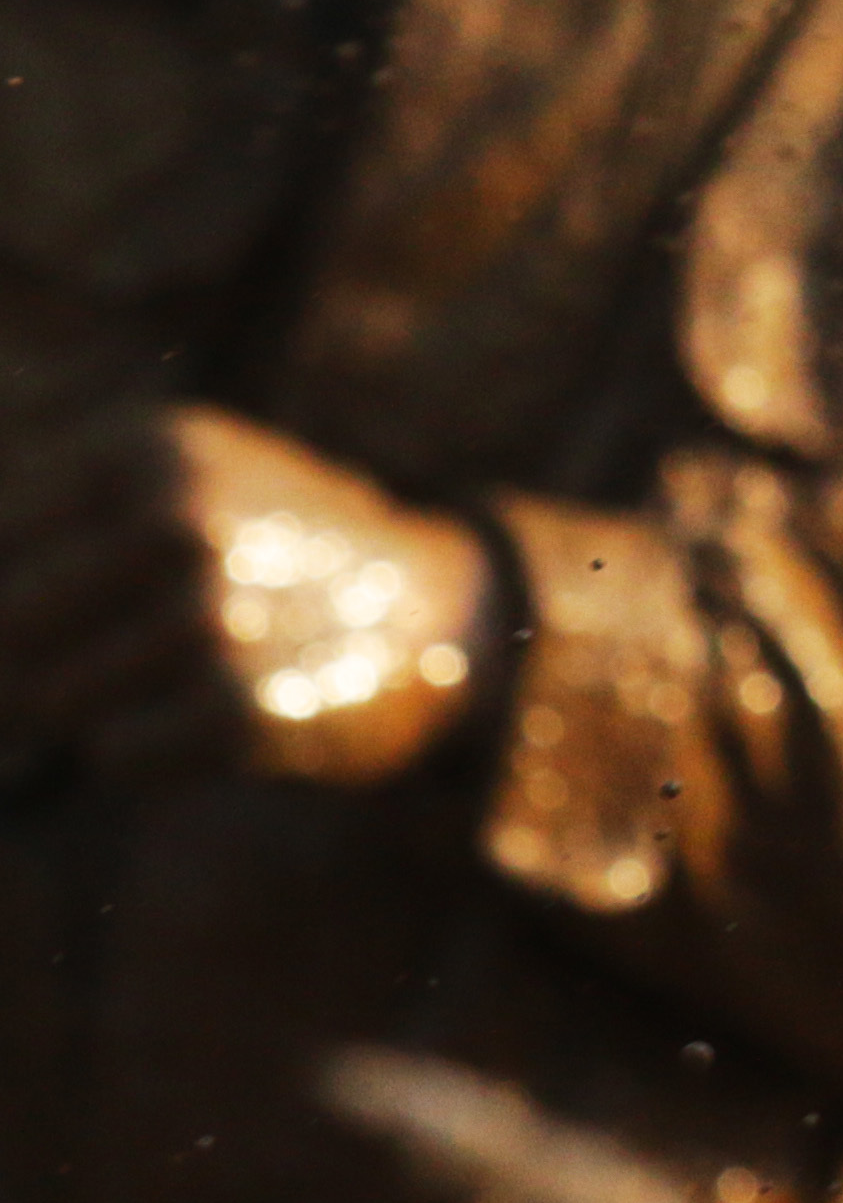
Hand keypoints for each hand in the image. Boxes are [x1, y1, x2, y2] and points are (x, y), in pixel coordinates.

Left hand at [0, 403, 503, 789]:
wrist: (438, 619)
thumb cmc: (262, 551)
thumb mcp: (169, 481)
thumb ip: (40, 527)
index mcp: (154, 447)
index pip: (0, 541)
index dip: (22, 586)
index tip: (81, 602)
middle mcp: (184, 518)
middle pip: (8, 622)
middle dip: (29, 658)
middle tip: (101, 656)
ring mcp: (215, 615)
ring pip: (47, 697)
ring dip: (92, 706)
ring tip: (168, 679)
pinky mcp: (242, 709)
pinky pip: (113, 755)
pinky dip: (144, 750)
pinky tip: (206, 716)